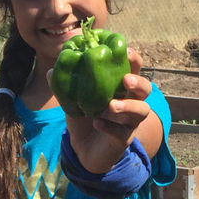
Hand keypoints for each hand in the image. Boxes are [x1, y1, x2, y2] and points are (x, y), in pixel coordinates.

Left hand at [62, 47, 155, 173]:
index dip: (134, 59)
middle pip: (147, 89)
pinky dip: (110, 127)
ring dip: (128, 106)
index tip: (125, 51)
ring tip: (111, 105)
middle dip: (138, 82)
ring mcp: (130, 122)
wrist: (83, 147)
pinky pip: (123, 133)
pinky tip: (97, 123)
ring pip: (141, 111)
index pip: (134, 69)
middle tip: (125, 80)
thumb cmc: (83, 116)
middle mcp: (131, 102)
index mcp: (121, 87)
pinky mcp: (124, 139)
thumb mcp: (73, 98)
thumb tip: (51, 71)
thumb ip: (65, 85)